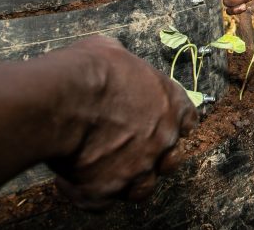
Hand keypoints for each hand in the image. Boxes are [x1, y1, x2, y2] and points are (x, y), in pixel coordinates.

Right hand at [47, 37, 197, 208]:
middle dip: (152, 156)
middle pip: (169, 159)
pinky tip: (73, 181)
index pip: (189, 120)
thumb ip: (124, 66)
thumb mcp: (113, 51)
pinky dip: (88, 193)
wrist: (64, 99)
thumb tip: (114, 61)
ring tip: (105, 171)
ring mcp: (137, 169)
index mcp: (170, 104)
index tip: (160, 124)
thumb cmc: (90, 71)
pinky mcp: (107, 190)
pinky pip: (101, 201)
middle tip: (129, 149)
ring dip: (127, 181)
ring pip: (142, 188)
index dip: (174, 123)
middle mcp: (162, 140)